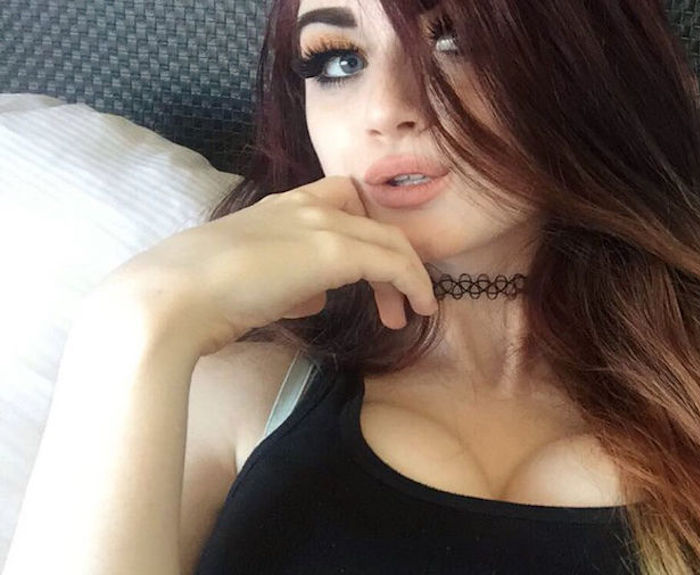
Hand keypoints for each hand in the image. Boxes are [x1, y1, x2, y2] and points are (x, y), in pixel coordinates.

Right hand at [89, 175, 437, 356]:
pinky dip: (413, 283)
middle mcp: (303, 205)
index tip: (373, 280)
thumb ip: (289, 284)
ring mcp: (319, 223)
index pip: (341, 204)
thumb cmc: (197, 298)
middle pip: (373, 221)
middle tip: (400, 303)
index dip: (366, 238)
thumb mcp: (252, 284)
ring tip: (414, 312)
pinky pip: (392, 262)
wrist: (171, 299)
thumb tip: (317, 296)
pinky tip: (419, 309)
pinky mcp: (333, 249)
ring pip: (389, 239)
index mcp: (279, 208)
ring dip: (408, 276)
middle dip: (394, 260)